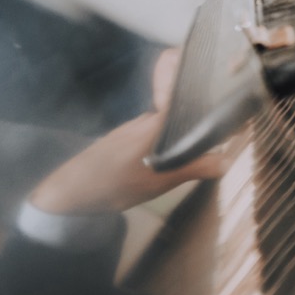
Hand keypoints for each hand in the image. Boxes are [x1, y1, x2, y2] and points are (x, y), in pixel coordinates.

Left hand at [29, 49, 227, 214]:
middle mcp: (143, 120)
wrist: (65, 194)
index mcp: (154, 124)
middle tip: (220, 137)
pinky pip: (152, 133)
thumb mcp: (156, 184)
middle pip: (179, 113)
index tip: (229, 110)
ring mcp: (131, 127)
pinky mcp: (121, 138)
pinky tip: (168, 157)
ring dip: (180, 135)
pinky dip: (164, 141)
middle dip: (197, 124)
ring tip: (198, 148)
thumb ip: (192, 169)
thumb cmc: (111, 186)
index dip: (209, 103)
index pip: (187, 100)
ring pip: (165, 125)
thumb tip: (226, 161)